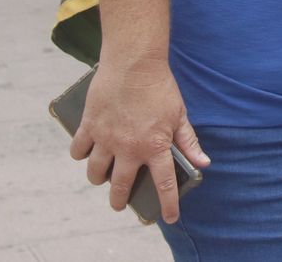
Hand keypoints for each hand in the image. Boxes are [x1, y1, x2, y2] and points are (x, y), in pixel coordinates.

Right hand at [68, 55, 210, 223]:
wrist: (134, 62)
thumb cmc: (160, 87)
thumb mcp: (180, 114)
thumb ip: (189, 141)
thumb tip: (204, 163)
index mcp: (155, 146)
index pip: (164, 183)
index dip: (168, 204)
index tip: (169, 219)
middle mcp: (128, 148)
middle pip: (120, 186)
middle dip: (118, 200)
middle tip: (119, 204)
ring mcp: (106, 139)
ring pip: (95, 172)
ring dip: (98, 178)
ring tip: (102, 176)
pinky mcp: (89, 126)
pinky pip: (78, 150)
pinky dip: (80, 154)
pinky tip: (86, 152)